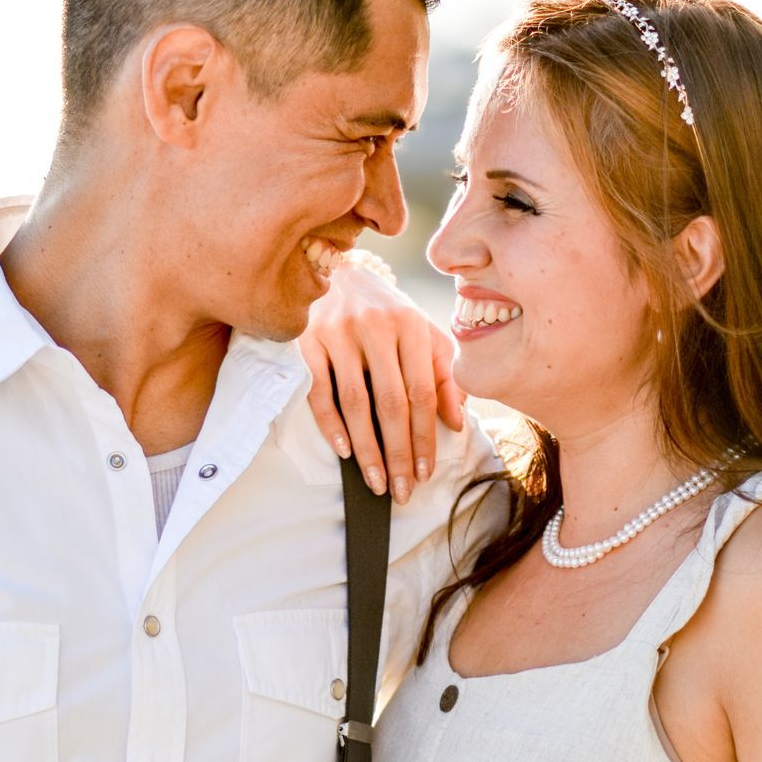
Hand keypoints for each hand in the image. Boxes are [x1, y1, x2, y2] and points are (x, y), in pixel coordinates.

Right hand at [300, 257, 463, 501]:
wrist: (330, 270)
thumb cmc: (383, 309)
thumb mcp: (420, 332)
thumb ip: (443, 373)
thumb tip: (455, 421)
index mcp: (409, 324)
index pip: (422, 392)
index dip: (425, 437)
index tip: (426, 472)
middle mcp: (375, 326)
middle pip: (391, 403)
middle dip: (398, 453)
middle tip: (402, 490)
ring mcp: (337, 333)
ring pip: (356, 402)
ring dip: (367, 449)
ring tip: (376, 482)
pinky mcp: (306, 340)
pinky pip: (319, 391)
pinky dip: (331, 424)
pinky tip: (345, 451)